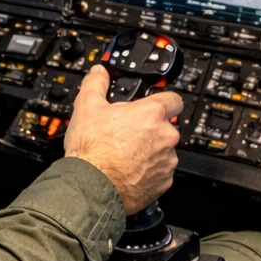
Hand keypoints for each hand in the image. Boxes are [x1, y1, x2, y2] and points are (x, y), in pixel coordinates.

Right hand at [64, 65, 181, 213]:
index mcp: (152, 114)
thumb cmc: (92, 151)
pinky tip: (129, 170)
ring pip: (163, 150)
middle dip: (150, 128)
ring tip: (125, 154)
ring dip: (150, 150)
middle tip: (127, 133)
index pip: (173, 99)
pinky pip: (160, 172)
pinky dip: (148, 171)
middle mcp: (165, 136)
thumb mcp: (87, 107)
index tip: (154, 104)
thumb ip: (96, 84)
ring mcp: (167, 161)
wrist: (91, 187)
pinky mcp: (164, 182)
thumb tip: (99, 74)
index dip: (163, 100)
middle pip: (165, 126)